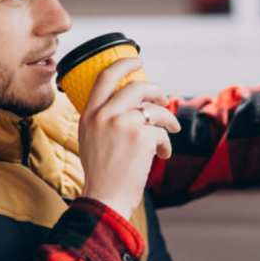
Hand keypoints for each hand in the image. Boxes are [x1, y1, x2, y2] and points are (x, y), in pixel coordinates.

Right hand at [77, 57, 180, 219]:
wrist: (104, 200)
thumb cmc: (102, 174)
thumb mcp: (91, 140)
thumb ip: (104, 119)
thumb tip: (134, 104)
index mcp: (89, 114)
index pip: (105, 77)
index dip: (124, 64)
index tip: (137, 60)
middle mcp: (104, 114)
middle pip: (138, 87)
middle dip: (157, 91)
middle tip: (165, 99)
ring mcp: (123, 124)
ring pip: (156, 110)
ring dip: (168, 121)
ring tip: (170, 132)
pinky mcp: (141, 136)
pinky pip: (162, 133)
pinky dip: (166, 145)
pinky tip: (162, 156)